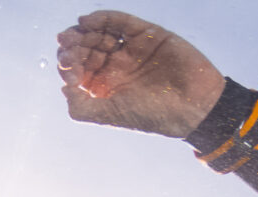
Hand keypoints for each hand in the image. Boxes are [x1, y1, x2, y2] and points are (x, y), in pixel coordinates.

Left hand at [56, 11, 224, 137]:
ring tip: (73, 33)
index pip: (79, 70)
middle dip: (74, 45)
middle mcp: (116, 67)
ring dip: (84, 31)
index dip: (68, 65)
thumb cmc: (151, 116)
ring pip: (100, 33)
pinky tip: (86, 21)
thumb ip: (81, 107)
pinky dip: (102, 18)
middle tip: (65, 44)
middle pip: (87, 49)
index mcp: (106, 87)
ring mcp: (131, 49)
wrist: (193, 105)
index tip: (68, 68)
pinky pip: (120, 21)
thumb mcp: (109, 116)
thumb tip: (63, 86)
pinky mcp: (147, 34)